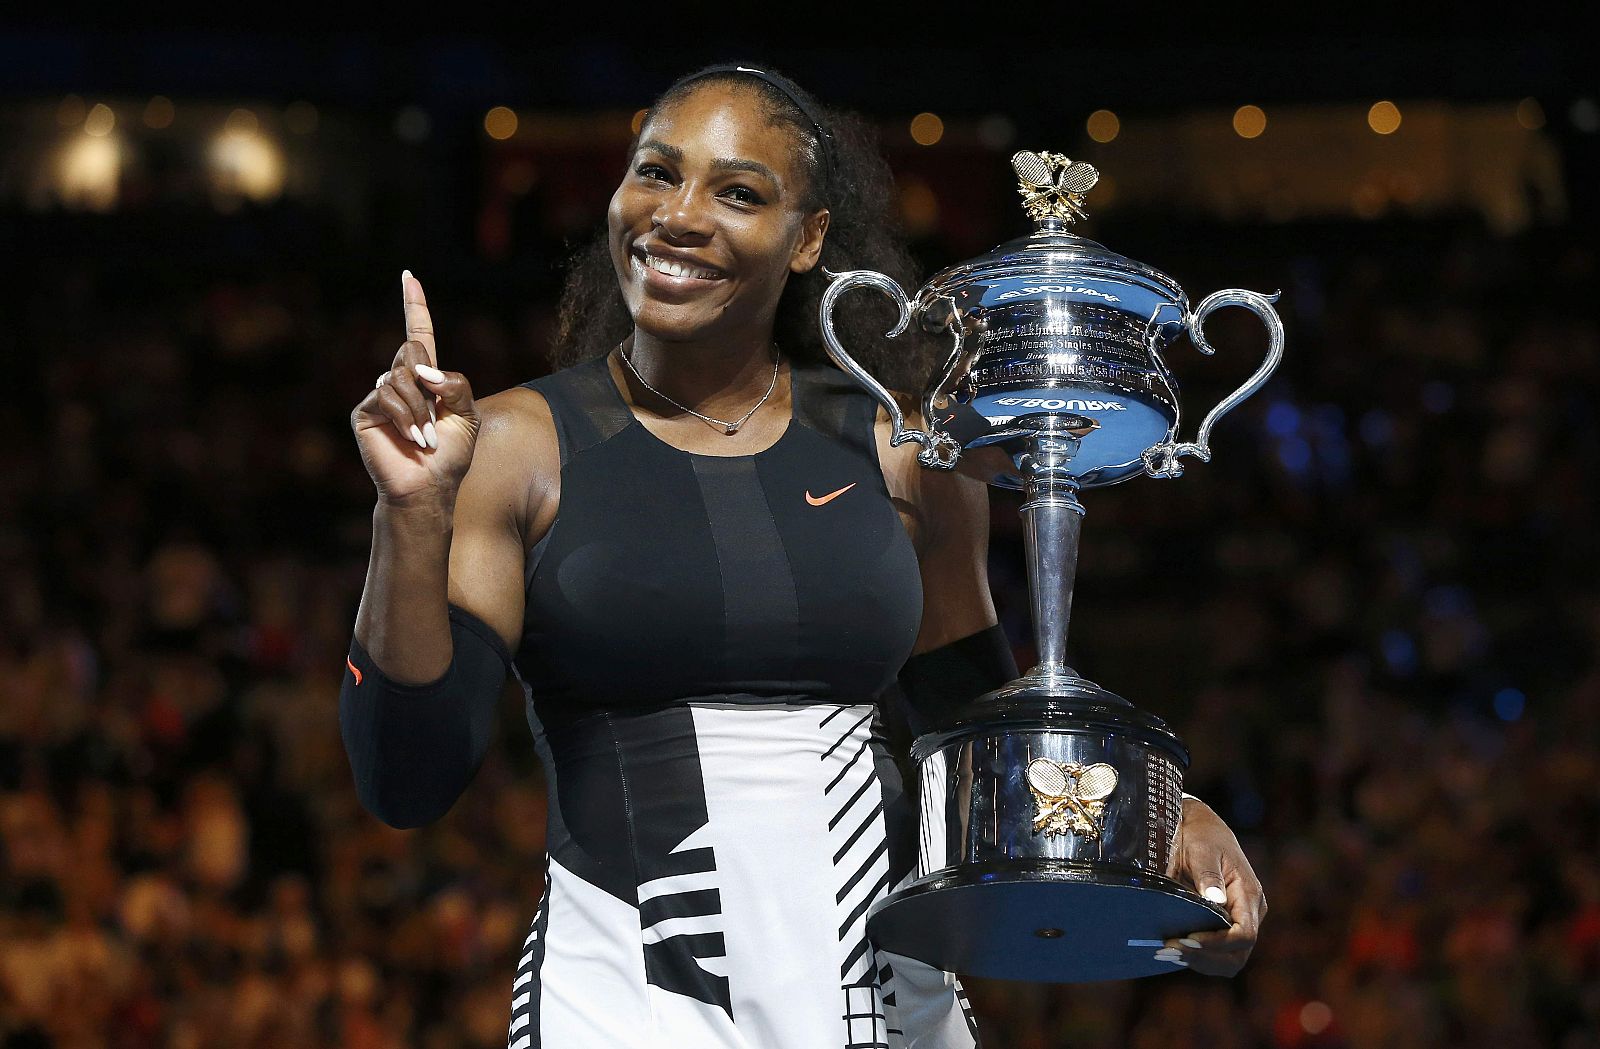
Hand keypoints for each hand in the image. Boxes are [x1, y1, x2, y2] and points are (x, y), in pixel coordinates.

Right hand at [351, 271, 480, 506]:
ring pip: (399, 375)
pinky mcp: (364, 412)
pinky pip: (385, 395)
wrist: (428, 487)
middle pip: (412, 352)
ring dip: (420, 409)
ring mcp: (379, 396)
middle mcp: (400, 382)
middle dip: (429, 384)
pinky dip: (405, 417)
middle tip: (435, 421)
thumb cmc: (450, 456)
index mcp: (426, 380)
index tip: (408, 277)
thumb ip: (456, 384)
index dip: (414, 307)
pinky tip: (412, 438)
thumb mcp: (468, 416)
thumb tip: (423, 369)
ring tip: (425, 437)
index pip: (418, 335)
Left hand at [1160, 796, 1266, 975]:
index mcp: (1249, 895)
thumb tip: (1215, 901)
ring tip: (1166, 952)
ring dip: (1199, 962)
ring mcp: (1239, 921)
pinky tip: (1172, 950)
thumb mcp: (1203, 849)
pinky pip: (1217, 953)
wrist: (1200, 829)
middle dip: (1205, 958)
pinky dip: (1197, 957)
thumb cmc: (1202, 836)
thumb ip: (1208, 875)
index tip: (1187, 940)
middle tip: (1169, 950)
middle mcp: (1250, 913)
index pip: (1244, 934)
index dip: (1218, 943)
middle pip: (1238, 954)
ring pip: (1228, 960)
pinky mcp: (1224, 926)